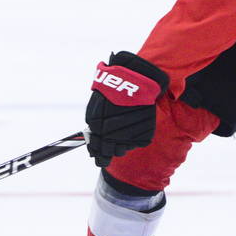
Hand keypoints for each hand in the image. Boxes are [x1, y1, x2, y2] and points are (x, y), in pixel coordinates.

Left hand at [85, 51, 168, 166]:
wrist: (135, 78)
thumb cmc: (113, 88)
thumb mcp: (97, 104)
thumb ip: (95, 123)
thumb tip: (92, 139)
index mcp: (97, 127)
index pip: (95, 149)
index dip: (97, 154)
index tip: (98, 157)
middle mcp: (112, 135)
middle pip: (110, 152)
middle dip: (109, 151)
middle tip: (110, 148)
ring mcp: (128, 136)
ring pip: (123, 150)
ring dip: (121, 145)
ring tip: (122, 133)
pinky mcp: (143, 135)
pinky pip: (136, 143)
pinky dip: (134, 138)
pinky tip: (132, 126)